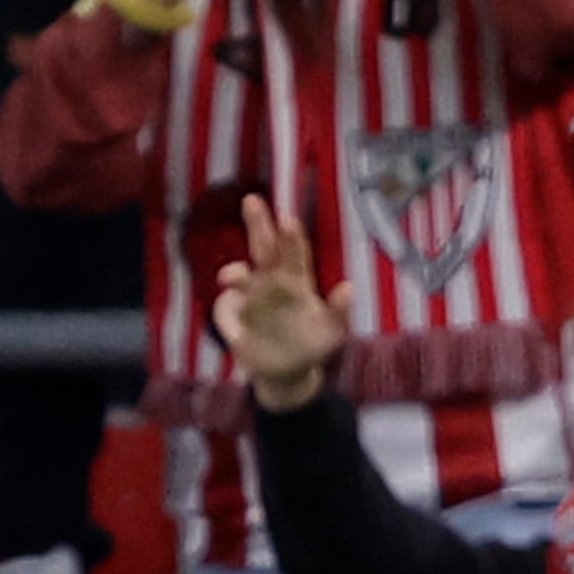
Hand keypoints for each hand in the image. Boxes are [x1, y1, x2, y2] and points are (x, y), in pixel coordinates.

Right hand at [212, 194, 347, 410]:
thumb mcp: (332, 332)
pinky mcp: (233, 320)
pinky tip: (236, 327)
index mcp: (296, 282)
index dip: (291, 238)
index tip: (289, 221)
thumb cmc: (312, 346)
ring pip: (238, 276)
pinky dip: (227, 312)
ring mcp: (249, 300)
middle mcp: (271, 283)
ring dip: (234, 273)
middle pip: (262, 248)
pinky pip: (225, 309)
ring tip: (230, 277)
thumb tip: (348, 287)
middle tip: (252, 199)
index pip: (294, 254)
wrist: (285, 374)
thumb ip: (339, 310)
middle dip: (257, 224)